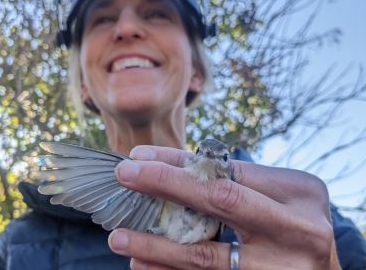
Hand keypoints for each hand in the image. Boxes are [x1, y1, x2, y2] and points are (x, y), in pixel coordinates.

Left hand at [108, 146, 339, 269]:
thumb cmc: (297, 223)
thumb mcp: (282, 195)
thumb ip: (239, 183)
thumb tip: (173, 170)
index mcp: (298, 194)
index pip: (229, 169)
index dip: (180, 162)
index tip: (141, 157)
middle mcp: (294, 230)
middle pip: (219, 202)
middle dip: (166, 184)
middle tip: (125, 176)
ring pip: (205, 257)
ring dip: (156, 245)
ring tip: (119, 236)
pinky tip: (143, 266)